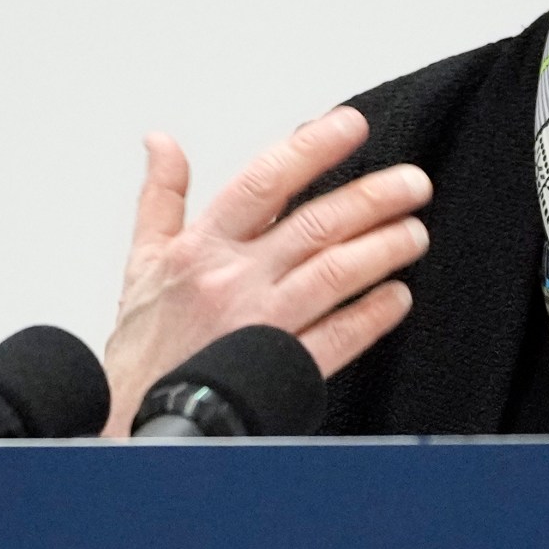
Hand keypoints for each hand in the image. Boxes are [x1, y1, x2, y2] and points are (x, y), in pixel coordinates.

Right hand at [101, 106, 430, 434]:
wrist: (134, 423)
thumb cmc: (144, 347)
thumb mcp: (142, 262)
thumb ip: (160, 198)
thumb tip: (162, 144)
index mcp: (200, 249)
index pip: (264, 180)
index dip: (313, 148)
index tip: (351, 126)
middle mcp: (233, 281)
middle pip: (316, 224)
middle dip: (373, 198)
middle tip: (412, 183)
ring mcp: (260, 325)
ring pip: (336, 274)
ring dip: (384, 249)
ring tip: (414, 232)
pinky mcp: (280, 369)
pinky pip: (340, 338)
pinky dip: (373, 315)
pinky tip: (397, 298)